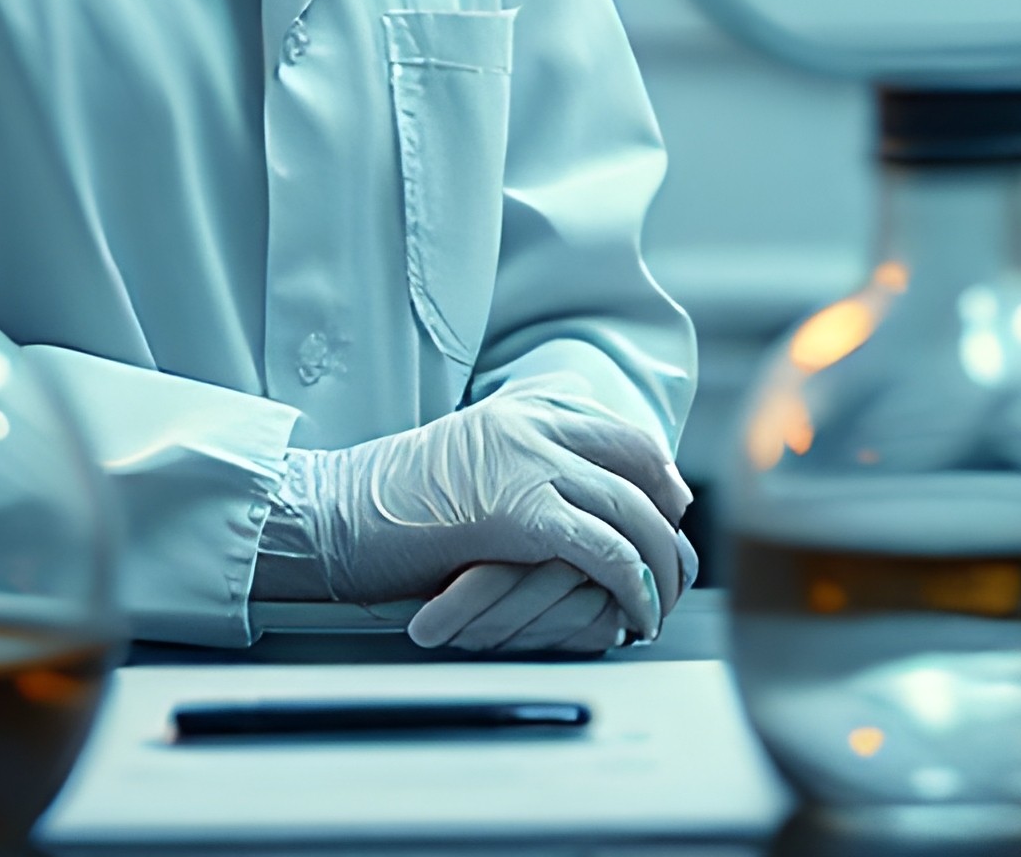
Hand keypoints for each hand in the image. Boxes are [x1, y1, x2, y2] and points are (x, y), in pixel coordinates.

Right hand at [275, 390, 690, 641]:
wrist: (338, 512)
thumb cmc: (393, 501)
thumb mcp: (470, 459)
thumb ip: (521, 460)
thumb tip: (570, 497)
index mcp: (524, 408)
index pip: (619, 431)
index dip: (657, 472)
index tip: (673, 508)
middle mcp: (535, 424)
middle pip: (640, 464)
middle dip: (673, 520)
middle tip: (682, 564)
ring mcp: (529, 463)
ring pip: (633, 510)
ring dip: (663, 563)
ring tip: (664, 601)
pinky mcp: (520, 513)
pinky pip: (604, 550)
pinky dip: (633, 585)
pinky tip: (637, 613)